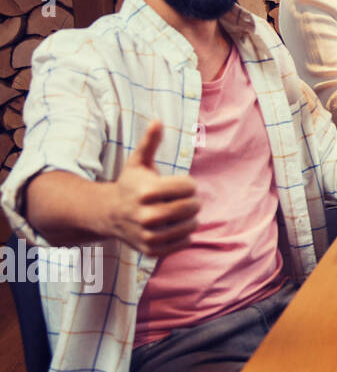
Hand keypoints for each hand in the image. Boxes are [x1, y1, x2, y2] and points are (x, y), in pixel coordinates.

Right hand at [108, 120, 200, 256]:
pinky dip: (184, 235)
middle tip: (185, 200)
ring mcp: (147, 235)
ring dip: (191, 218)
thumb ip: (150, 142)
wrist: (109, 214)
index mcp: (146, 191)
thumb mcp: (138, 162)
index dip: (188, 184)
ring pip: (190, 226)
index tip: (179, 184)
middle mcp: (146, 215)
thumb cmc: (130, 184)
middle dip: (193, 201)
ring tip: (179, 213)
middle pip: (191, 207)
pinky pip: (184, 242)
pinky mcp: (150, 250)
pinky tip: (174, 226)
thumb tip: (158, 120)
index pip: (189, 186)